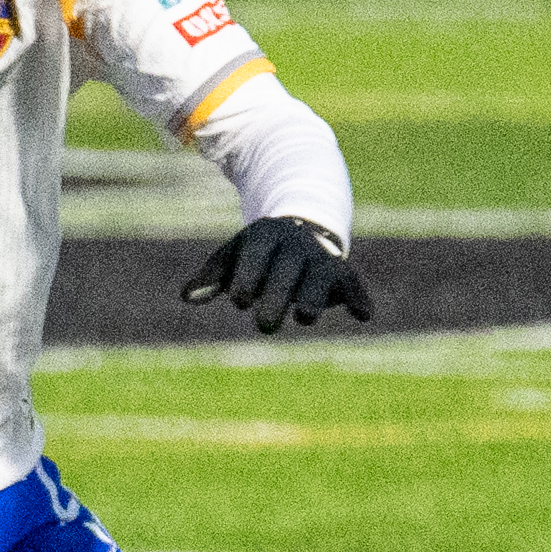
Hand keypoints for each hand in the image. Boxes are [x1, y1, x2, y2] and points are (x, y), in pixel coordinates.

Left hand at [185, 219, 371, 332]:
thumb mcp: (233, 256)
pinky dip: (358, 298)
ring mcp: (321, 258)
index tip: (239, 301)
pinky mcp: (342, 274)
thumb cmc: (259, 252)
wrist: (302, 226)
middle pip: (285, 274)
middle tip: (265, 325)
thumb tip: (187, 297)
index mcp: (265, 236)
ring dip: (313, 300)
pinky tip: (363, 314)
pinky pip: (352, 284)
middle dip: (275, 299)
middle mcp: (296, 244)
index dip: (246, 283)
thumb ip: (211, 277)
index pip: (255, 260)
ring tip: (304, 316)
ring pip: (320, 279)